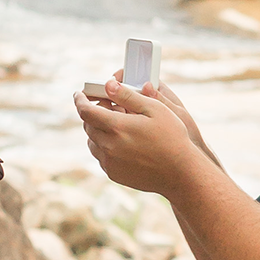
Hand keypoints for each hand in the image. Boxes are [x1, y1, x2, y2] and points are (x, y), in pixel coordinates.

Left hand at [73, 81, 199, 194]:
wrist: (180, 173)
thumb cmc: (172, 138)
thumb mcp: (155, 109)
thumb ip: (128, 96)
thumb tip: (109, 85)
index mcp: (117, 127)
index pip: (86, 111)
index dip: (80, 100)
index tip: (79, 94)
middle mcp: (109, 146)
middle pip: (88, 126)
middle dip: (93, 113)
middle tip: (109, 106)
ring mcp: (110, 162)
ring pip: (92, 142)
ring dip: (98, 131)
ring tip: (117, 125)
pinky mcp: (114, 174)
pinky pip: (101, 157)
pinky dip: (105, 147)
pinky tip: (122, 143)